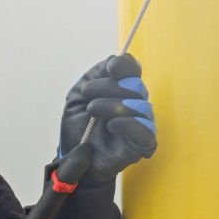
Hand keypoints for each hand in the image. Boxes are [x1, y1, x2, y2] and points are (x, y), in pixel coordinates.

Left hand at [58, 53, 155, 184]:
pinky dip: (128, 124)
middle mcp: (135, 103)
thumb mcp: (78, 94)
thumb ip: (96, 74)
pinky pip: (146, 130)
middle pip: (135, 85)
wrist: (72, 156)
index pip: (133, 69)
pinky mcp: (143, 144)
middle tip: (88, 95)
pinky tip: (110, 125)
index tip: (110, 70)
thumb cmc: (78, 126)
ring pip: (140, 105)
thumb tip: (116, 62)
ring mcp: (141, 123)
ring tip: (93, 110)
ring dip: (113, 105)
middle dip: (109, 87)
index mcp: (122, 89)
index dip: (125, 66)